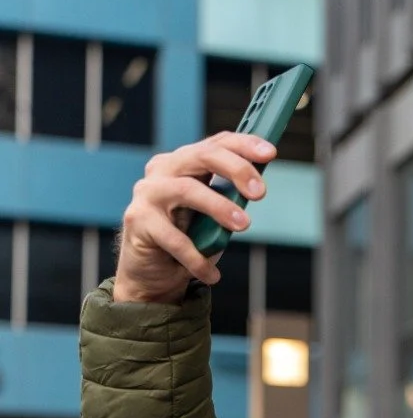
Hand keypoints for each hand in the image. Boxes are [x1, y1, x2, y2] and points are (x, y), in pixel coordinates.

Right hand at [113, 133, 276, 304]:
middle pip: (202, 156)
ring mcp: (148, 193)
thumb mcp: (214, 215)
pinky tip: (212, 274)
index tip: (270, 153)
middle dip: (236, 169)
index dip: (244, 145)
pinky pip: (173, 238)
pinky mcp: (138, 220)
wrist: (151, 273)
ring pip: (187, 190)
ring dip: (219, 207)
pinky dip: (197, 258)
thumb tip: (257, 185)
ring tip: (243, 226)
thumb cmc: (187, 239)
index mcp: (184, 162)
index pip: (216, 143)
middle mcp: (163, 170)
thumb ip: (230, 197)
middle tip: (260, 192)